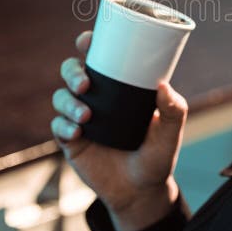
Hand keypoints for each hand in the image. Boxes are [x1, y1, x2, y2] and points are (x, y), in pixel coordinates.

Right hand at [50, 30, 188, 230]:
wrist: (142, 190)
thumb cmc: (157, 154)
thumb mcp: (169, 132)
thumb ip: (173, 109)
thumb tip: (164, 85)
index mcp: (118, 86)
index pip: (99, 57)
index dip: (89, 44)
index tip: (88, 40)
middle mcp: (97, 97)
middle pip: (72, 72)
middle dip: (72, 71)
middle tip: (85, 83)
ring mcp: (81, 118)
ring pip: (61, 97)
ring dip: (68, 102)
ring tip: (85, 116)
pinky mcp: (71, 141)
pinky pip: (58, 127)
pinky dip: (64, 127)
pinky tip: (77, 133)